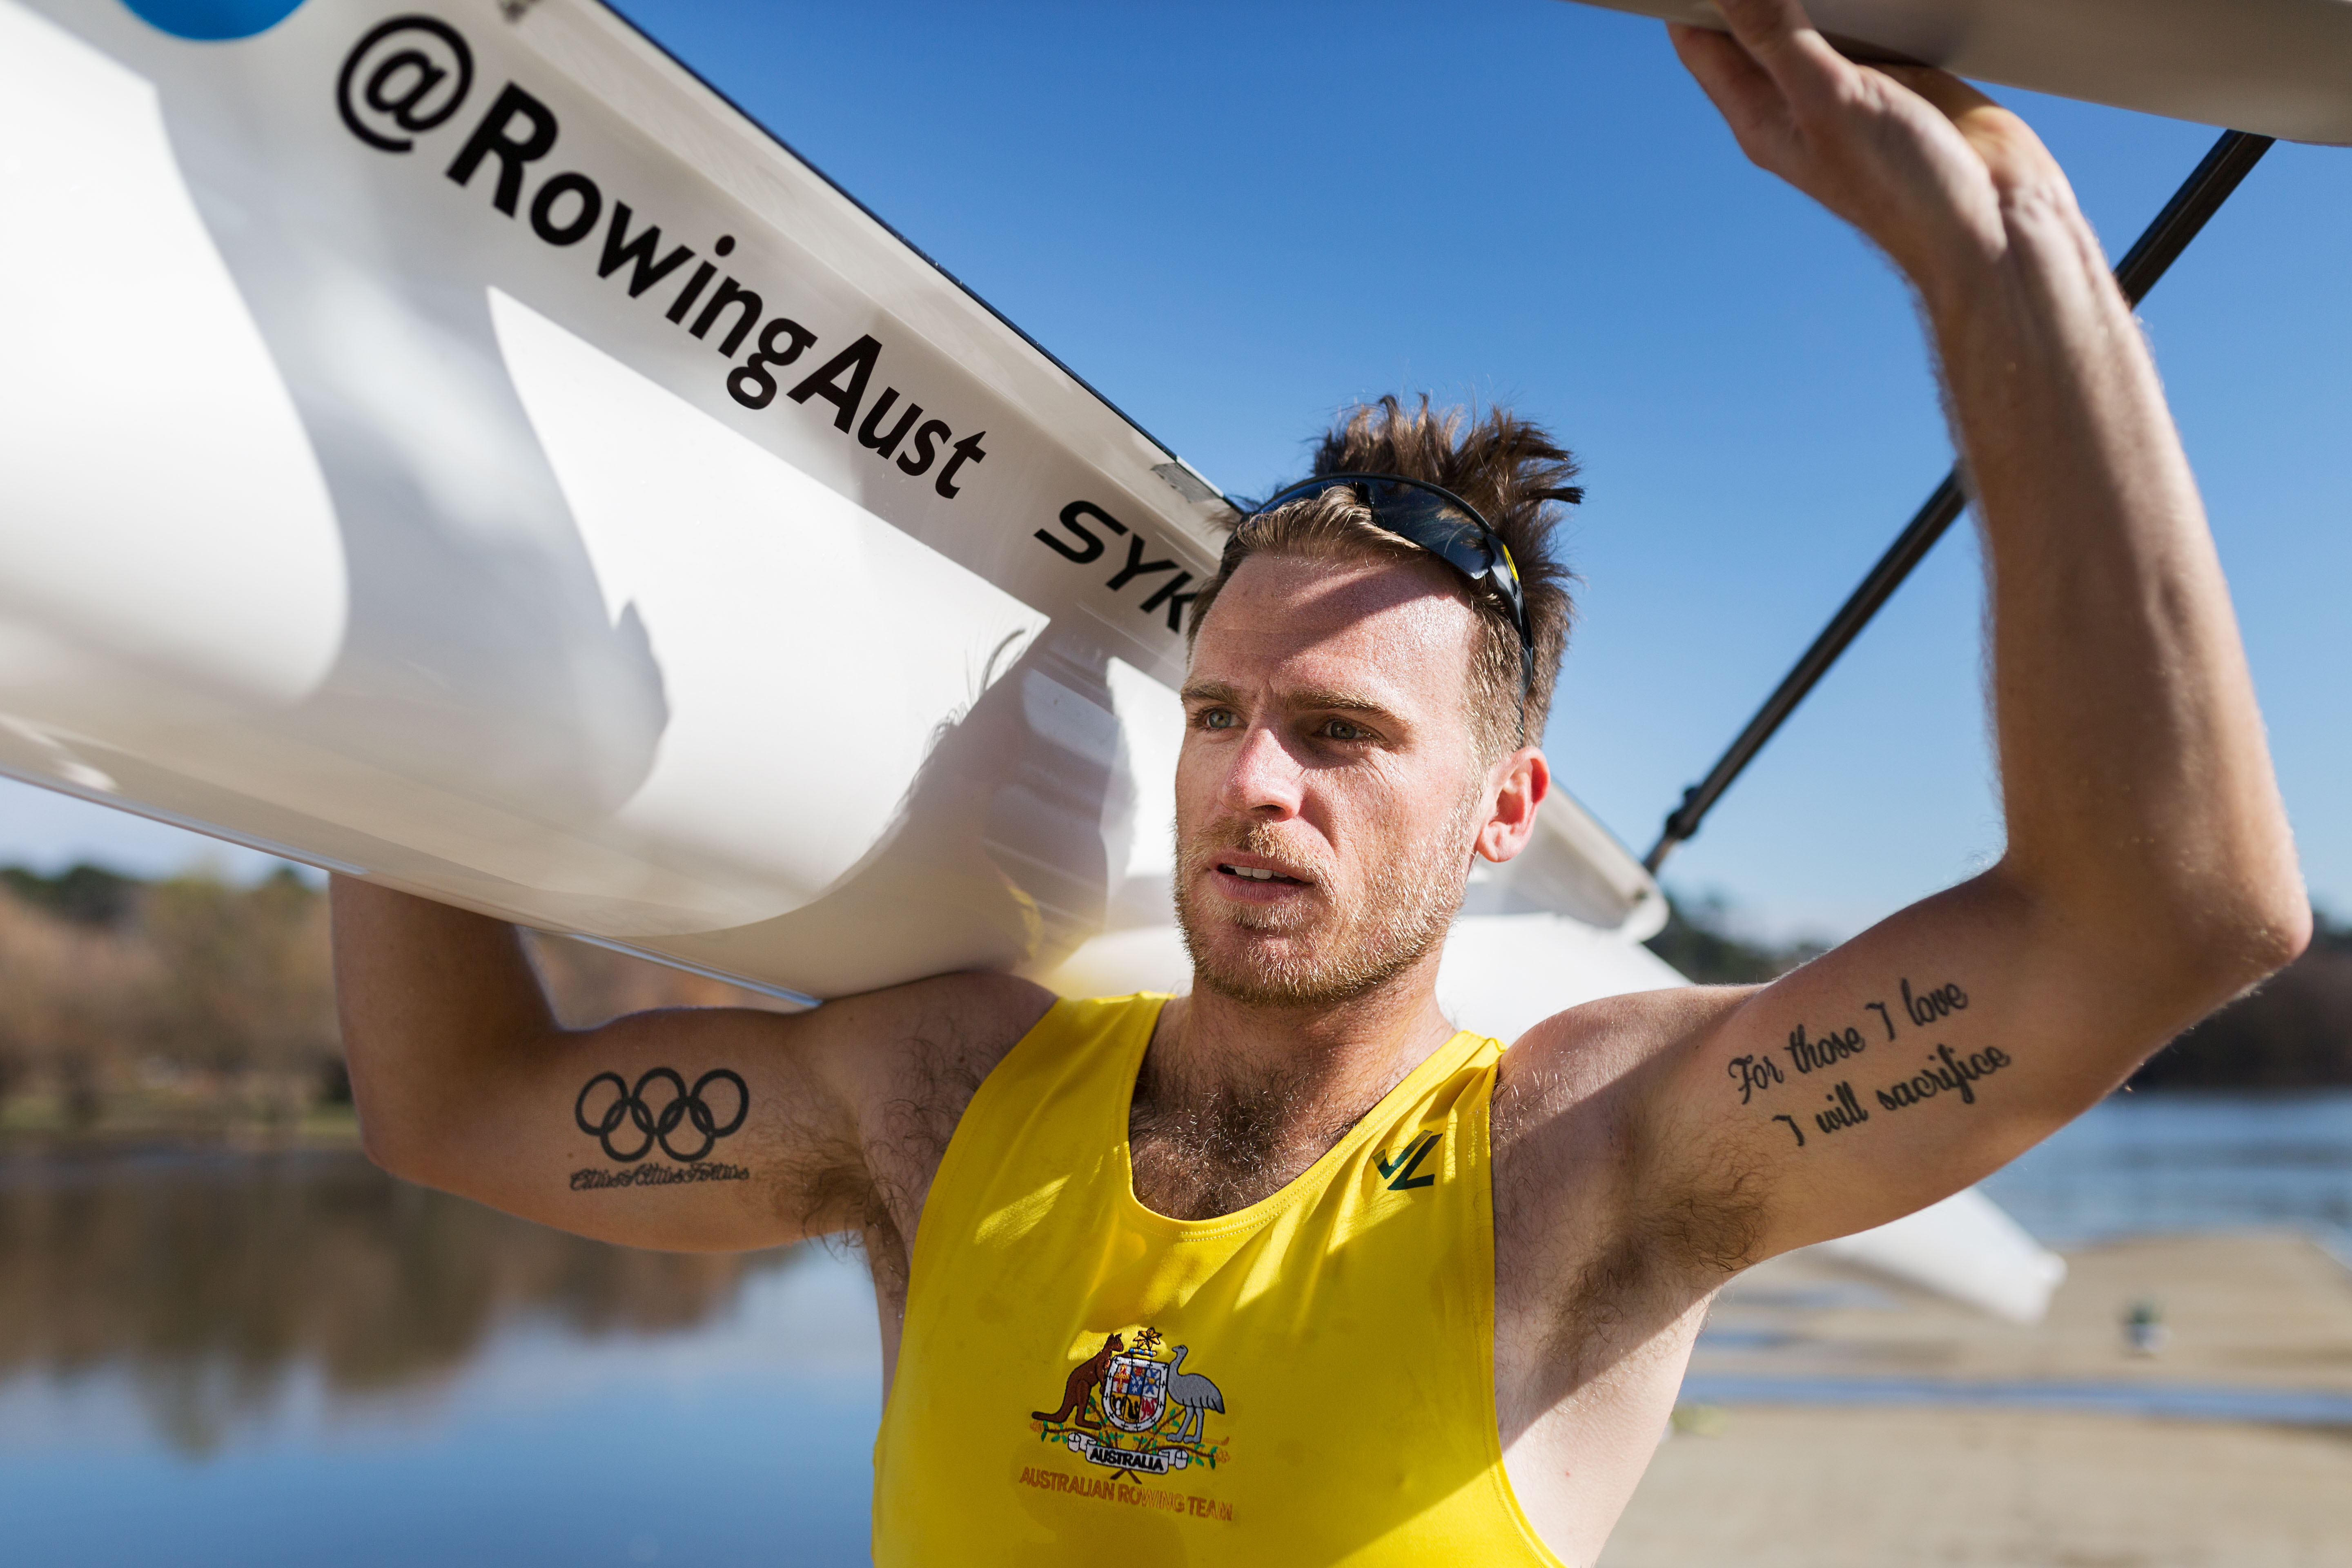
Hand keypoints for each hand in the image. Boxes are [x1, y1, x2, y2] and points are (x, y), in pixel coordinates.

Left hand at [1670, 0, 2075, 306]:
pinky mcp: (1899, 74)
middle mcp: (1798, 100)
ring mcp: (1849, 86)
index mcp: (1761, 117)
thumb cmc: (1901, 184)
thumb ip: (1775, 37)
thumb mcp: (1828, 99)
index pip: (1701, 41)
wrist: (1991, 222)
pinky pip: (1871, 20)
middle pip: (1751, 22)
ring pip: (1813, 16)